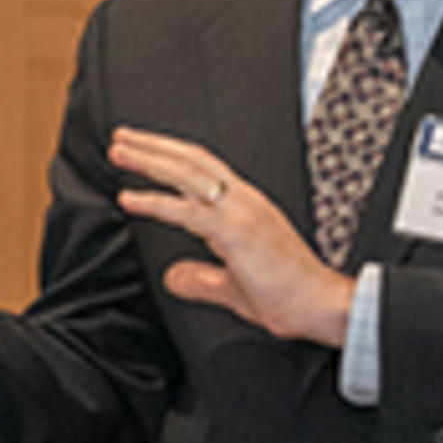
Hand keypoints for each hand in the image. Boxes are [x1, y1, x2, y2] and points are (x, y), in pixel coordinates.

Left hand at [110, 127, 353, 346]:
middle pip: (193, 161)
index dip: (173, 156)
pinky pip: (186, 211)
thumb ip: (201, 279)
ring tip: (119, 151)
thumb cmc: (290, 295)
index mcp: (248, 206)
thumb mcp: (232, 287)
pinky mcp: (235, 232)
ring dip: (150, 161)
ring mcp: (241, 213)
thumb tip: (172, 277)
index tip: (144, 150)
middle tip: (122, 137)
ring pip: (188, 175)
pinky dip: (154, 201)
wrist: (322, 305)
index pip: (206, 169)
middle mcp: (245, 201)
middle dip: (154, 147)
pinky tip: (128, 198)